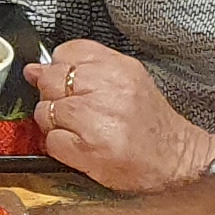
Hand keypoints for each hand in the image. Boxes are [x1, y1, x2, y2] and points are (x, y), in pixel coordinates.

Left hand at [27, 43, 214, 193]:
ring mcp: (98, 120)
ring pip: (46, 110)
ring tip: (77, 131)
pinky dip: (59, 147)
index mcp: (120, 69)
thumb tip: (35, 69)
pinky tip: (78, 148)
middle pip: (51, 80)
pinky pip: (51, 140)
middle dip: (52, 96)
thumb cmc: (152, 126)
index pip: (67, 52)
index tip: (66, 82)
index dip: (59, 68)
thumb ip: (87, 70)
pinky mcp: (88, 150)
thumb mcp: (129, 82)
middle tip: (71, 111)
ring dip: (53, 124)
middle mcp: (109, 90)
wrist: (178, 162)